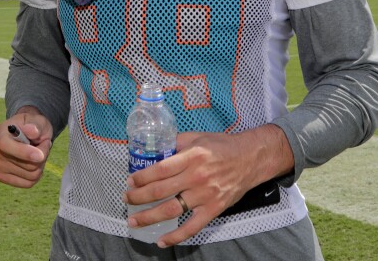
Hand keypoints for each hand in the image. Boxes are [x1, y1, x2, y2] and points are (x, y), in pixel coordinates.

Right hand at [0, 106, 52, 187]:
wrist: (28, 133)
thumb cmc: (33, 126)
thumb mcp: (37, 120)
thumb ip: (35, 125)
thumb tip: (32, 131)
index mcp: (2, 132)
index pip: (7, 146)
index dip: (24, 153)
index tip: (40, 155)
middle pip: (27, 165)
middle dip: (42, 154)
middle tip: (44, 144)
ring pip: (31, 175)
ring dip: (41, 164)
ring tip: (39, 152)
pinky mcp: (2, 177)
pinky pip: (28, 183)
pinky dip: (37, 174)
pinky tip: (34, 163)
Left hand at [123, 124, 292, 246]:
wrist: (250, 159)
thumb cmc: (222, 146)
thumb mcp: (198, 137)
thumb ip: (177, 142)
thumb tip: (155, 148)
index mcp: (192, 156)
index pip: (160, 169)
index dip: (142, 177)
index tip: (130, 181)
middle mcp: (197, 176)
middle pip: (161, 190)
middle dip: (139, 197)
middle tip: (127, 198)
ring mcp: (205, 195)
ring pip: (172, 209)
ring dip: (149, 216)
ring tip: (133, 220)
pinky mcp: (214, 209)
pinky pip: (192, 227)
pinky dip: (176, 236)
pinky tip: (162, 240)